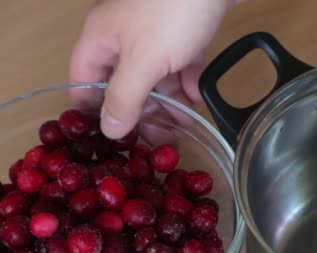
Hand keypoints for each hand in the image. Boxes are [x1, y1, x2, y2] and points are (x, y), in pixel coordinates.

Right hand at [69, 0, 241, 139]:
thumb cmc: (173, 14)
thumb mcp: (144, 61)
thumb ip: (125, 97)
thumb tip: (109, 130)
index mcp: (101, 38)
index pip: (84, 80)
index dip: (92, 110)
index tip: (107, 138)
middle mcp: (124, 36)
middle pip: (124, 82)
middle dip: (140, 110)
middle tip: (156, 137)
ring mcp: (155, 33)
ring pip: (155, 75)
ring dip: (168, 100)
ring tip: (183, 123)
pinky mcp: (185, 31)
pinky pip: (180, 63)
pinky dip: (187, 81)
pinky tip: (196, 96)